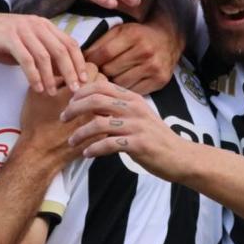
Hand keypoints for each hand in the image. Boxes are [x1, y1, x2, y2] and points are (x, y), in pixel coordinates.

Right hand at [0, 9, 86, 94]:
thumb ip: (42, 55)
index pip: (70, 43)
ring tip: (52, 93)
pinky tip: (36, 88)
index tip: (84, 80)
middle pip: (62, 49)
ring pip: (45, 56)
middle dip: (71, 71)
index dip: (79, 62)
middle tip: (75, 90)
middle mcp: (37, 24)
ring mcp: (23, 29)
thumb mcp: (25, 45)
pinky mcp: (9, 37)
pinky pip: (27, 59)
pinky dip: (34, 75)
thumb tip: (61, 75)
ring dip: (51, 77)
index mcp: (44, 25)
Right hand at [19, 64, 101, 161]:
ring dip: (103, 98)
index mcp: (74, 89)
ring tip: (94, 102)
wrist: (40, 152)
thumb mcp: (37, 93)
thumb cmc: (36, 123)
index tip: (82, 75)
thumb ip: (52, 76)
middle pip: (104, 82)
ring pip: (110, 99)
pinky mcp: (101, 132)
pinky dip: (106, 114)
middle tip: (88, 88)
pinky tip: (97, 116)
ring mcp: (97, 117)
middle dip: (97, 83)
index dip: (86, 70)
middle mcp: (89, 101)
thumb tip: (64, 68)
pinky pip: (111, 117)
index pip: (92, 68)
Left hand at [61, 81, 176, 170]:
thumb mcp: (138, 117)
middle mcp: (134, 108)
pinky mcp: (138, 144)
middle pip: (95, 100)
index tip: (69, 104)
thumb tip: (92, 108)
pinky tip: (87, 153)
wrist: (180, 156)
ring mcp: (136, 126)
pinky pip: (108, 144)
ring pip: (98, 124)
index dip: (80, 93)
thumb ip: (118, 110)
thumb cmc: (155, 137)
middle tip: (62, 119)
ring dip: (80, 133)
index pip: (100, 87)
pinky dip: (94, 149)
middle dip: (74, 109)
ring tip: (72, 141)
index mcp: (132, 98)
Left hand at [85, 20, 181, 93]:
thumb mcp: (120, 31)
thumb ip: (101, 43)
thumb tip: (80, 59)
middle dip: (100, 73)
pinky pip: (134, 91)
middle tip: (95, 76)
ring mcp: (153, 67)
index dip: (91, 61)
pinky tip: (121, 87)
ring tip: (107, 81)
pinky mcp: (159, 80)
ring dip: (111, 84)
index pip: (104, 53)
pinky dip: (125, 91)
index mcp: (133, 35)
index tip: (84, 66)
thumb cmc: (139, 35)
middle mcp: (144, 51)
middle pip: (111, 70)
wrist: (169, 38)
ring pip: (120, 83)